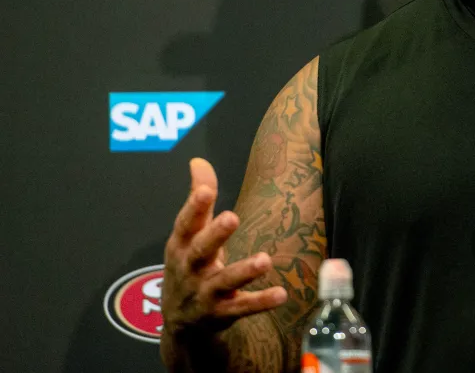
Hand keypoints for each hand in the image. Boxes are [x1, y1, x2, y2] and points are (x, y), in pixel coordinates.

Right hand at [161, 158, 286, 338]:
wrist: (182, 324)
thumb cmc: (189, 266)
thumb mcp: (188, 235)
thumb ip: (199, 200)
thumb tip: (198, 161)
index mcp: (180, 246)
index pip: (185, 224)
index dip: (194, 207)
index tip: (207, 190)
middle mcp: (189, 269)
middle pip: (200, 251)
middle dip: (214, 235)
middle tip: (232, 217)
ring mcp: (204, 294)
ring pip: (224, 282)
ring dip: (243, 271)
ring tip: (264, 260)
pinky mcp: (222, 314)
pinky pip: (242, 308)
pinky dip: (261, 302)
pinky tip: (282, 294)